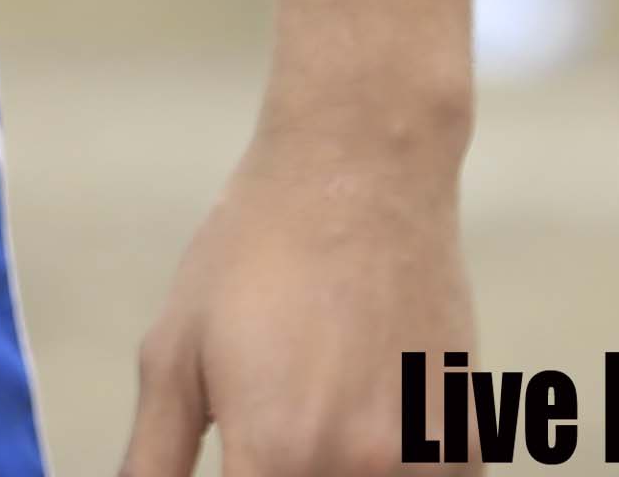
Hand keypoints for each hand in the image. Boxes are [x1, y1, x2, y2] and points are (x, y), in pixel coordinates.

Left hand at [119, 122, 469, 476]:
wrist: (362, 172)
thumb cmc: (253, 254)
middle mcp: (355, 469)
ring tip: (314, 430)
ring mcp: (423, 461)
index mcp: (274, 454)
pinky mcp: (467, 440)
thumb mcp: (174, 355)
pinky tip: (368, 440)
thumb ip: (150, 462)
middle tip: (266, 446)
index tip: (231, 474)